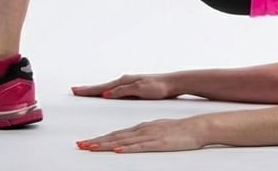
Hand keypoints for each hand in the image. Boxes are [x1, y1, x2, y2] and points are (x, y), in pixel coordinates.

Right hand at [70, 72, 176, 99]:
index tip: (75, 90)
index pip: (101, 88)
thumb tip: (106, 94)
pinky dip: (105, 92)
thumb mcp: (140, 89)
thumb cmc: (158, 87)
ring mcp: (128, 84)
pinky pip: (114, 90)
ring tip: (85, 92)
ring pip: (107, 88)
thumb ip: (123, 91)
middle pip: (101, 86)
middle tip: (74, 90)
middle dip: (88, 89)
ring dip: (95, 90)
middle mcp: (124, 81)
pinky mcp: (133, 88)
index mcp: (124, 82)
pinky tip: (105, 94)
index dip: (88, 90)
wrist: (172, 84)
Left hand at [76, 115, 209, 153]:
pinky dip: (127, 148)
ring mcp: (149, 136)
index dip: (100, 138)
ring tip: (91, 148)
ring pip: (122, 141)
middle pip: (114, 136)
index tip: (86, 142)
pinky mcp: (158, 144)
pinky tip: (118, 150)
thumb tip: (130, 141)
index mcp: (141, 127)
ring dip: (105, 145)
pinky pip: (140, 147)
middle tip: (80, 145)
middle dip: (96, 141)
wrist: (196, 127)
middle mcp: (141, 130)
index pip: (116, 133)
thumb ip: (143, 135)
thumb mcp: (158, 130)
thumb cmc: (179, 130)